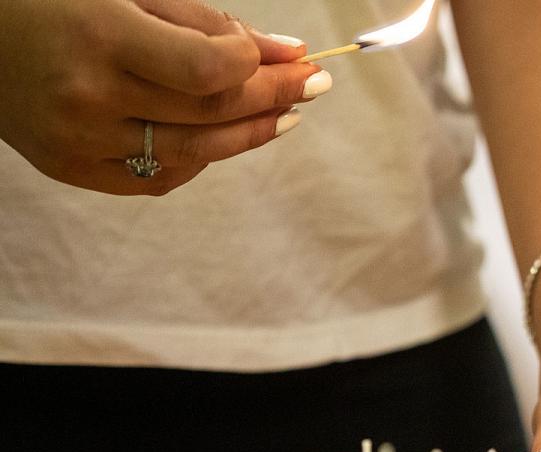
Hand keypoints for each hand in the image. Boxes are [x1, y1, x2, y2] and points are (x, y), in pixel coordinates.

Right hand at [0, 0, 327, 195]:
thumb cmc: (56, 0)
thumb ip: (207, 22)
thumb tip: (289, 52)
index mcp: (99, 38)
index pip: (207, 71)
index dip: (255, 66)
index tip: (284, 53)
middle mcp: (87, 96)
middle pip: (208, 113)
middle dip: (274, 97)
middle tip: (316, 84)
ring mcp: (76, 140)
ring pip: (193, 152)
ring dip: (251, 134)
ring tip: (285, 114)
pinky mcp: (69, 168)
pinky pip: (156, 177)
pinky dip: (198, 158)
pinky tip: (221, 137)